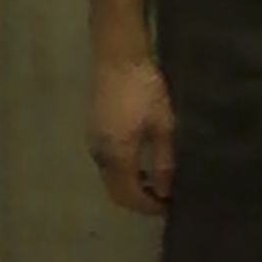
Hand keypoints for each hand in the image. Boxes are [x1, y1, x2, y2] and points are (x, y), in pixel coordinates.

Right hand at [86, 58, 175, 216]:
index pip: (129, 196)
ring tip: (154, 179)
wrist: (118, 54)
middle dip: (137, 199)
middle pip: (115, 190)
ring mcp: (93, 140)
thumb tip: (165, 191)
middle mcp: (99, 154)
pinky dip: (121, 169)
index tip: (168, 207)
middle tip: (162, 197)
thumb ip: (163, 160)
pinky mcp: (93, 127)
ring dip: (128, 184)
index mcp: (117, 156)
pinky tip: (139, 158)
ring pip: (109, 176)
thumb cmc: (144, 87)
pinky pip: (106, 161)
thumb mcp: (162, 123)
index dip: (148, 206)